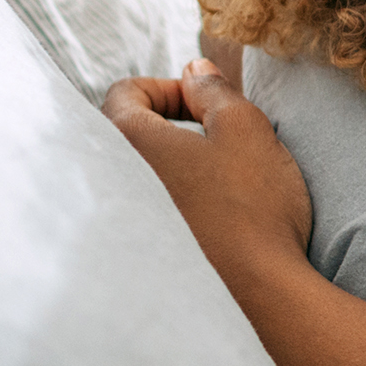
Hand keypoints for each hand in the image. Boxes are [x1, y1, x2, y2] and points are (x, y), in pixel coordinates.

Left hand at [104, 60, 319, 291]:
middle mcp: (108, 182)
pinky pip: (142, 217)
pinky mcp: (134, 259)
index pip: (125, 93)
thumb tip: (193, 71)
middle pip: (127, 137)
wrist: (257, 294)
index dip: (169, 89)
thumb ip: (213, 90)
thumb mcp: (245, 127)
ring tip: (217, 186)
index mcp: (126, 142)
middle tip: (216, 145)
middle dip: (169, 130)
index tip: (207, 108)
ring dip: (172, 171)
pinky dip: (169, 209)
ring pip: (137, 178)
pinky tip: (209, 224)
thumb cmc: (252, 205)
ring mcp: (116, 225)